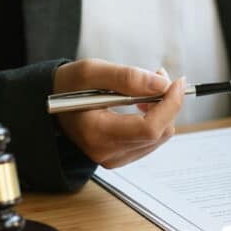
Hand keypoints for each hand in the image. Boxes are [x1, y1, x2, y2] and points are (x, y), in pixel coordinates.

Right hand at [53, 59, 184, 168]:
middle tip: (159, 77)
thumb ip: (127, 77)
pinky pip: (152, 140)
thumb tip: (162, 85)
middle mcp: (106, 152)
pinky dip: (155, 119)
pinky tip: (141, 104)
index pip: (148, 128)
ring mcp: (114, 158)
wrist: (54, 104)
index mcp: (96, 133)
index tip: (177, 82)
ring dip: (162, 110)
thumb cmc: (70, 86)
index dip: (169, 105)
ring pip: (159, 136)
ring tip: (146, 88)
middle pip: (158, 133)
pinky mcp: (121, 157)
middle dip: (168, 103)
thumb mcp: (92, 71)